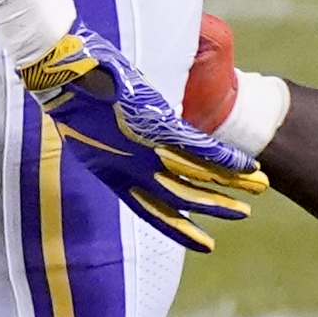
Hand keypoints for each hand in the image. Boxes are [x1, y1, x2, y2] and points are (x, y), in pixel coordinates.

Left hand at [19, 24, 266, 252]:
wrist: (62, 73)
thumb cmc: (71, 94)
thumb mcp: (89, 127)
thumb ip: (115, 138)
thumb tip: (134, 134)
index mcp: (112, 174)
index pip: (151, 209)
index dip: (178, 228)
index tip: (204, 244)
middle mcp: (132, 168)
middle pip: (180, 197)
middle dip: (214, 208)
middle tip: (242, 215)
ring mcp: (145, 148)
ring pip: (194, 177)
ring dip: (227, 185)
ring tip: (255, 193)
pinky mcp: (157, 125)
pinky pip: (198, 147)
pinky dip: (223, 157)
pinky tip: (245, 164)